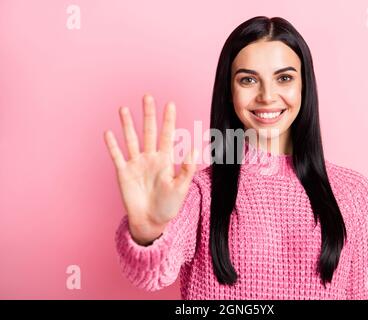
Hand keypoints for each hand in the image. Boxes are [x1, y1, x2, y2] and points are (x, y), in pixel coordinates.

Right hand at [103, 94, 197, 243]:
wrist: (151, 221)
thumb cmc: (168, 206)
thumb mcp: (181, 188)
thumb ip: (187, 169)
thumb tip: (195, 148)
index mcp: (165, 160)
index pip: (167, 135)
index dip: (169, 120)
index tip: (170, 104)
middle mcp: (150, 158)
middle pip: (149, 131)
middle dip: (148, 115)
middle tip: (147, 97)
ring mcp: (136, 164)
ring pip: (131, 139)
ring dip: (128, 125)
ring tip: (124, 109)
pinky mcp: (124, 173)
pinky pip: (117, 156)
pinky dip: (113, 145)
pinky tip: (109, 133)